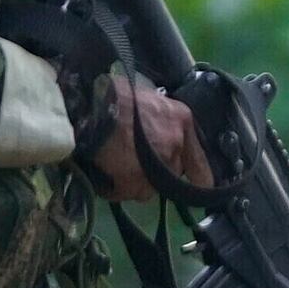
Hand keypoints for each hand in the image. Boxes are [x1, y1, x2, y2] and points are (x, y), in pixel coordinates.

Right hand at [84, 77, 211, 202]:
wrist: (87, 105)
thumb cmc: (110, 94)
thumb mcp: (146, 97)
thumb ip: (158, 118)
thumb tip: (155, 130)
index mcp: (181, 120)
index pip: (199, 159)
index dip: (199, 175)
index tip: (202, 186)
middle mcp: (175, 144)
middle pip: (170, 173)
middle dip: (154, 173)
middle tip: (131, 162)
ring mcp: (157, 165)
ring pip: (147, 187)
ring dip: (132, 182)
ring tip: (113, 167)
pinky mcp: (134, 181)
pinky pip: (124, 192)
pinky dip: (113, 188)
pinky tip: (102, 174)